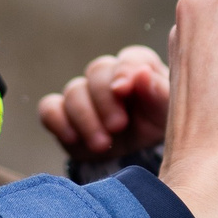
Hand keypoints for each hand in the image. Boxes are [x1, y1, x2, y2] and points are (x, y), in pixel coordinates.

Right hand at [37, 46, 169, 160]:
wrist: (138, 158)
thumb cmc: (158, 127)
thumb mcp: (167, 114)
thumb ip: (159, 93)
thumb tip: (142, 74)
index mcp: (139, 68)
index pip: (129, 58)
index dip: (124, 71)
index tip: (122, 89)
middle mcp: (109, 76)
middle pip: (98, 71)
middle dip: (105, 100)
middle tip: (118, 126)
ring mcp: (84, 94)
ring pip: (74, 91)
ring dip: (85, 118)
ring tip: (102, 145)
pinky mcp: (64, 115)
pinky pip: (49, 109)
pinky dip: (57, 121)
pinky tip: (72, 138)